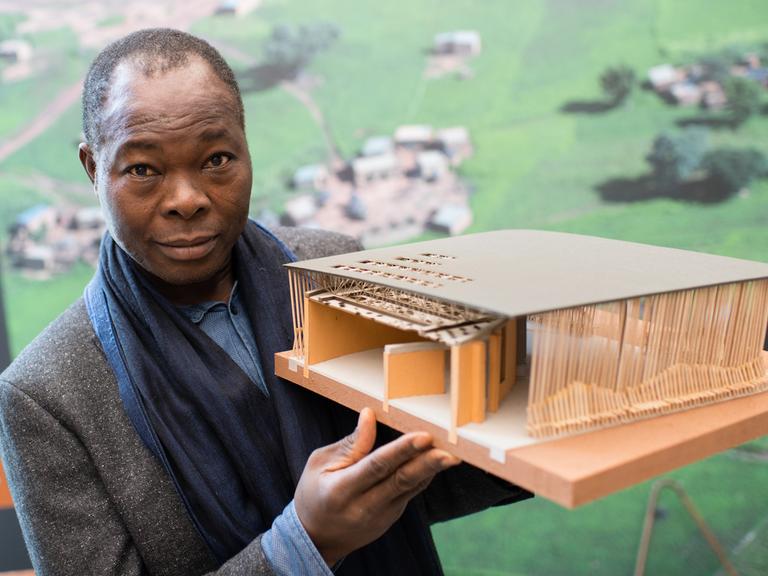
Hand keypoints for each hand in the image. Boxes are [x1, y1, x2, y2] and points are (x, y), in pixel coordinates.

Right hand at [293, 407, 460, 564]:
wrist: (316, 538)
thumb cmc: (314, 493)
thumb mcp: (319, 464)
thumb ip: (350, 444)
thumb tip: (369, 415)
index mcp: (341, 490)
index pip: (376, 466)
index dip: (402, 450)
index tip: (423, 436)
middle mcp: (363, 506)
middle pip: (401, 480)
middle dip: (428, 463)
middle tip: (450, 450)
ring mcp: (380, 516)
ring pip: (411, 488)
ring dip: (433, 470)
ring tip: (452, 453)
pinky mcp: (391, 518)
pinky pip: (411, 493)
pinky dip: (424, 476)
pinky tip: (437, 461)